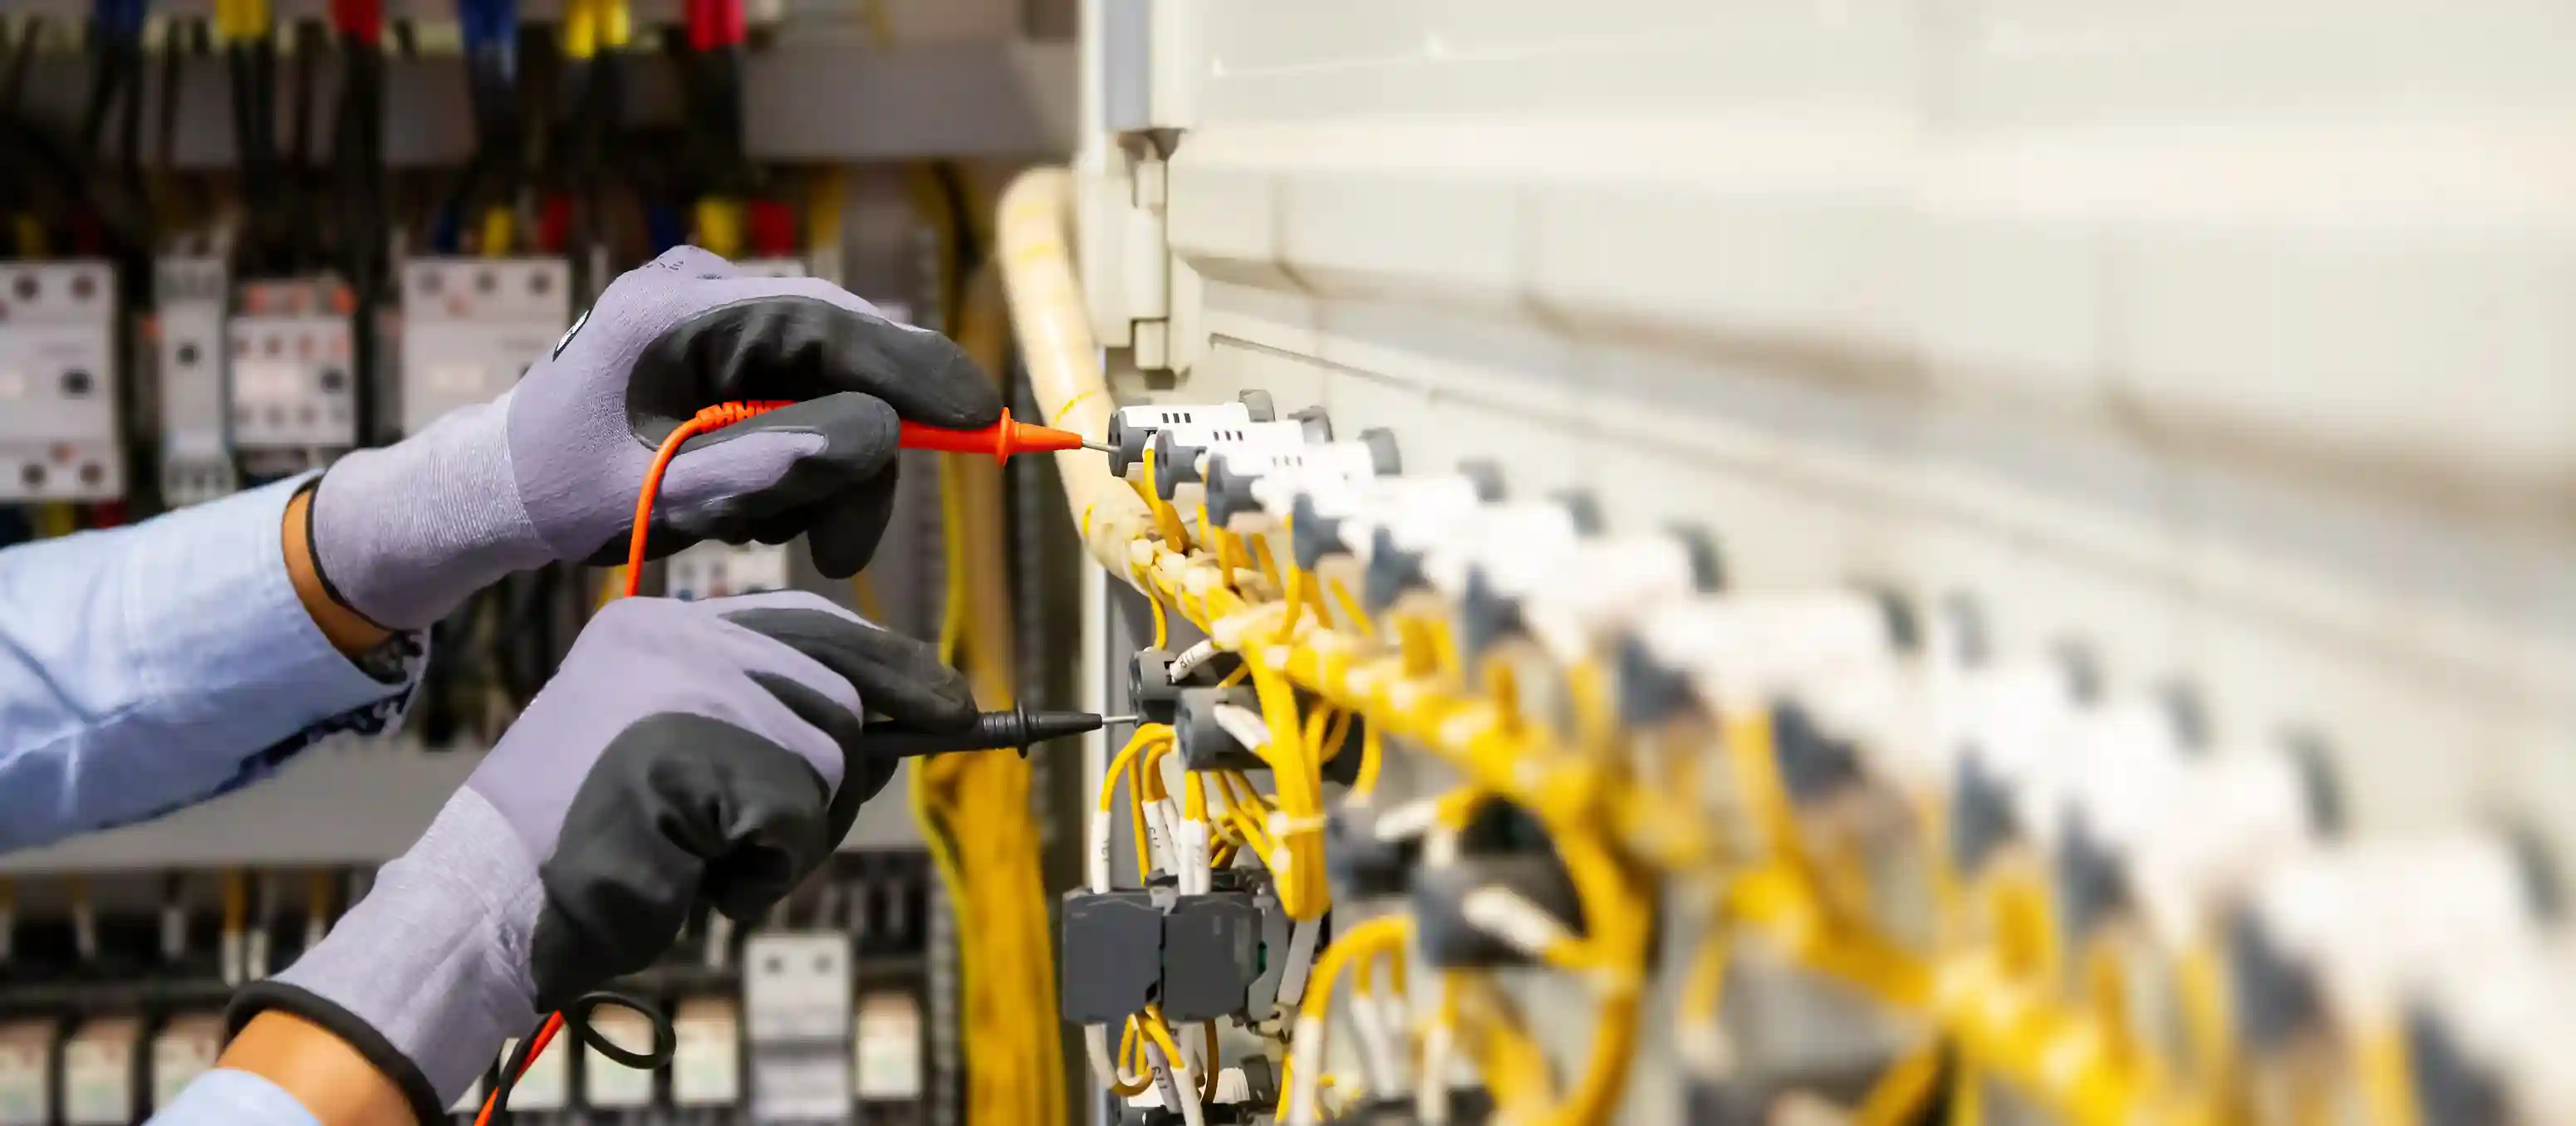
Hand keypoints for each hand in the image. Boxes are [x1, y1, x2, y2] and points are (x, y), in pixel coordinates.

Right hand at [227, 591, 974, 1122]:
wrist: (492, 898)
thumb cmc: (590, 842)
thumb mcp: (680, 753)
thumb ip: (766, 719)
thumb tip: (903, 726)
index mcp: (660, 625)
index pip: (811, 624)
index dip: (891, 667)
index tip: (954, 705)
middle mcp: (677, 637)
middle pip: (836, 694)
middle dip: (840, 776)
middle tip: (787, 833)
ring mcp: (689, 690)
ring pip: (828, 758)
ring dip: (792, 836)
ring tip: (707, 856)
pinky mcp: (700, 754)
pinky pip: (796, 819)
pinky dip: (766, 870)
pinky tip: (701, 878)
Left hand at [307, 247, 1001, 628]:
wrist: (500, 486)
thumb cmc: (564, 494)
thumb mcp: (665, 495)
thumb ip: (766, 463)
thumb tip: (877, 438)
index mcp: (679, 311)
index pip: (830, 324)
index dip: (913, 371)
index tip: (979, 415)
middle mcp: (706, 290)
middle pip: (844, 354)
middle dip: (862, 451)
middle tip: (843, 551)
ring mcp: (717, 310)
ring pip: (833, 378)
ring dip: (829, 465)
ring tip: (773, 535)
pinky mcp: (727, 340)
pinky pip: (804, 386)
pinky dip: (804, 451)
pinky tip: (757, 501)